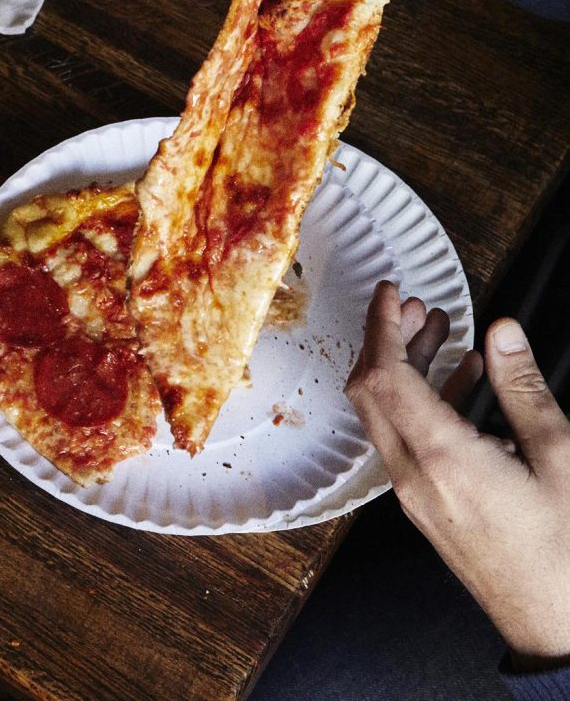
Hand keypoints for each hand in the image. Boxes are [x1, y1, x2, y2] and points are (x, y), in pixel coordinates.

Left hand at [346, 280, 569, 670]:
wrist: (556, 628)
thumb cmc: (563, 553)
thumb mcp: (558, 457)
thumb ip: (523, 388)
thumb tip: (502, 333)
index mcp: (442, 458)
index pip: (383, 376)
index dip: (380, 326)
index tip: (390, 292)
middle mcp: (414, 476)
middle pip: (371, 391)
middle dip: (386, 338)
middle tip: (414, 305)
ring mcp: (415, 495)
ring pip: (387, 414)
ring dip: (404, 367)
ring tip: (438, 330)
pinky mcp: (427, 506)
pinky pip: (406, 440)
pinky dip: (421, 401)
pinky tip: (458, 379)